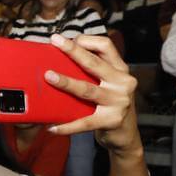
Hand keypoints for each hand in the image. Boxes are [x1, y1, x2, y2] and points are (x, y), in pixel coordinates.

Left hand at [42, 34, 139, 153]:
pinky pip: (84, 122)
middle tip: (55, 42)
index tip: (67, 40)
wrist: (126, 134)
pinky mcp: (111, 121)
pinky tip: (52, 127)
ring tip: (49, 77)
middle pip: (94, 63)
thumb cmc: (111, 105)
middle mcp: (122, 83)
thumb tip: (63, 59)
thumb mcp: (110, 83)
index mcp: (120, 70)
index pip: (106, 46)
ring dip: (66, 82)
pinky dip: (67, 126)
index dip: (87, 40)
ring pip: (87, 89)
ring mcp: (118, 102)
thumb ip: (96, 71)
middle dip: (73, 50)